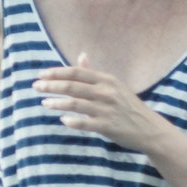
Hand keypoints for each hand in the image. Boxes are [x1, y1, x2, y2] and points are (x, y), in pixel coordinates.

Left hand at [33, 54, 165, 152]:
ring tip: (44, 103)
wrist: (151, 130)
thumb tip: (81, 56)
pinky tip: (63, 120)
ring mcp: (107, 110)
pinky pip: (85, 123)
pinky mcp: (108, 126)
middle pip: (72, 86)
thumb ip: (95, 73)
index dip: (57, 72)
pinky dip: (72, 121)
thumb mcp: (116, 86)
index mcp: (107, 80)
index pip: (76, 72)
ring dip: (57, 103)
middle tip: (36, 87)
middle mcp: (106, 92)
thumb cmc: (130, 107)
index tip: (41, 74)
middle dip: (51, 86)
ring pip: (75, 104)